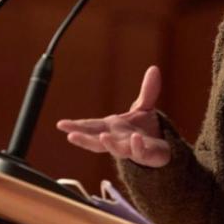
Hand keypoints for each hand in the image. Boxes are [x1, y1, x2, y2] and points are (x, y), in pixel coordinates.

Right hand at [56, 65, 170, 166]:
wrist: (162, 149)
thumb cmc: (145, 130)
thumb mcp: (144, 107)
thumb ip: (147, 90)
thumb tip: (154, 68)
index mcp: (111, 127)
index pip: (91, 126)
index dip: (76, 126)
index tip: (61, 124)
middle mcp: (116, 139)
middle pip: (97, 141)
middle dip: (84, 139)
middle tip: (71, 136)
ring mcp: (129, 148)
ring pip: (116, 149)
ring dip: (109, 144)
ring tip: (103, 137)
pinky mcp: (145, 154)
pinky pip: (139, 152)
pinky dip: (136, 146)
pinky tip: (135, 138)